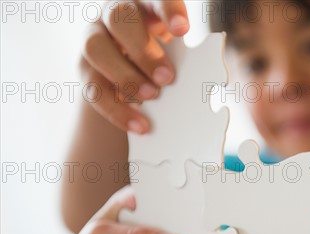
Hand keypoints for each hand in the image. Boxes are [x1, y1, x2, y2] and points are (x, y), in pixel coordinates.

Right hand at [80, 0, 188, 131]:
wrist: (134, 73)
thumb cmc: (164, 56)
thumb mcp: (177, 50)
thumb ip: (187, 56)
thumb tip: (207, 79)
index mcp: (144, 3)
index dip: (168, 10)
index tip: (183, 30)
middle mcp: (113, 13)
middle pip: (118, 18)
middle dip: (143, 49)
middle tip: (167, 78)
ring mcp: (93, 37)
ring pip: (95, 48)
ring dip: (125, 76)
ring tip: (152, 97)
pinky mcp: (83, 68)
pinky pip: (92, 87)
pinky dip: (116, 109)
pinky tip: (139, 125)